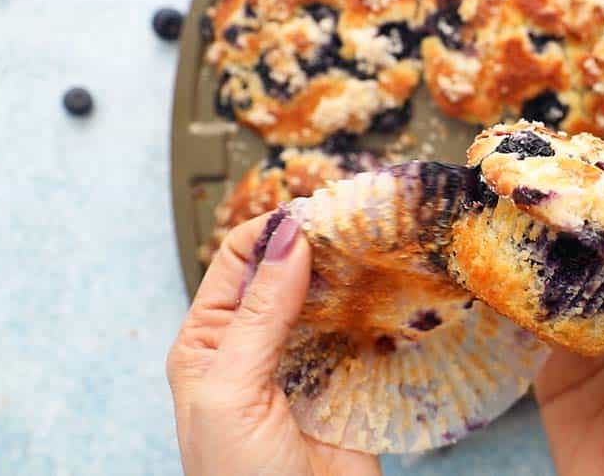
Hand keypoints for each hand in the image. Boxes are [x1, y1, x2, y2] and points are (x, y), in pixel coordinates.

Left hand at [166, 212, 380, 475]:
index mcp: (208, 342)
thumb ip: (257, 313)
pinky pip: (364, 333)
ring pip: (330, 298)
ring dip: (353, 275)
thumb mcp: (231, 390)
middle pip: (289, 273)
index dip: (273, 231)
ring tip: (381, 248)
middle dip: (320, 245)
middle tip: (358, 222)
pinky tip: (395, 291)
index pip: (237, 260)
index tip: (315, 212)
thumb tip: (284, 239)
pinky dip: (379, 310)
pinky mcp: (348, 382)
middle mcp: (256, 345)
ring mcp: (305, 363)